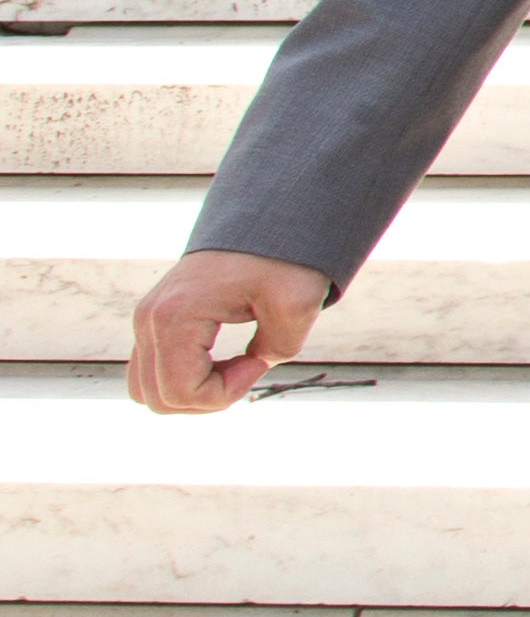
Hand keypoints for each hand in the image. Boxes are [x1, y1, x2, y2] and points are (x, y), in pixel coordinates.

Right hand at [129, 249, 330, 412]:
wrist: (267, 218)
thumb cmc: (284, 256)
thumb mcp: (298, 303)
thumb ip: (279, 348)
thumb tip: (254, 364)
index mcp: (174, 316)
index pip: (181, 392)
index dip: (225, 393)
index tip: (259, 361)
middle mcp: (147, 320)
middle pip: (161, 399)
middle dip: (210, 398)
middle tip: (250, 364)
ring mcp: (145, 320)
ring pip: (150, 391)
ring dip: (195, 392)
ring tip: (236, 365)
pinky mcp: (154, 322)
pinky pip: (153, 372)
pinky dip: (186, 379)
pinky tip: (223, 361)